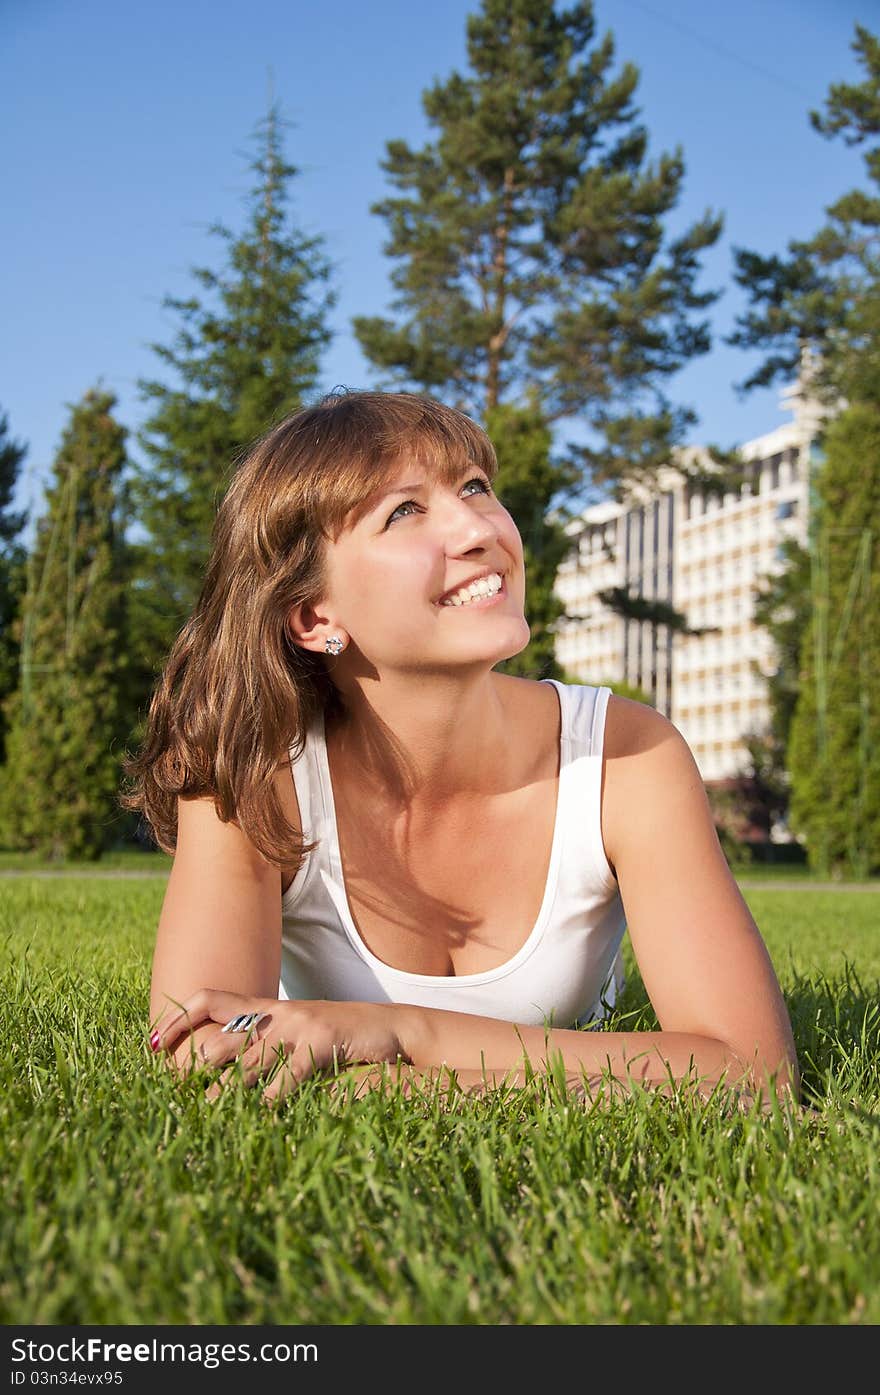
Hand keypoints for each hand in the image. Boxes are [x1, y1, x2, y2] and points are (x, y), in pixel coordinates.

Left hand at [150, 989, 407, 1101]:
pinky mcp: (322, 1043)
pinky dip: (270, 1098)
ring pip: (247, 1062)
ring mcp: (299, 1026)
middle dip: (192, 1067)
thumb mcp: (297, 1034)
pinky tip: (258, 1116)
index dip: (177, 1018)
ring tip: (202, 1117)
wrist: (392, 1028)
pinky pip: (288, 1074)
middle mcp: (276, 1014)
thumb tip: (224, 1071)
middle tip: (172, 1095)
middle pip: (219, 1036)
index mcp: (266, 1009)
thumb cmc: (340, 1038)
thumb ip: (265, 1045)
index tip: (151, 1044)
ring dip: (221, 1094)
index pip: (209, 998)